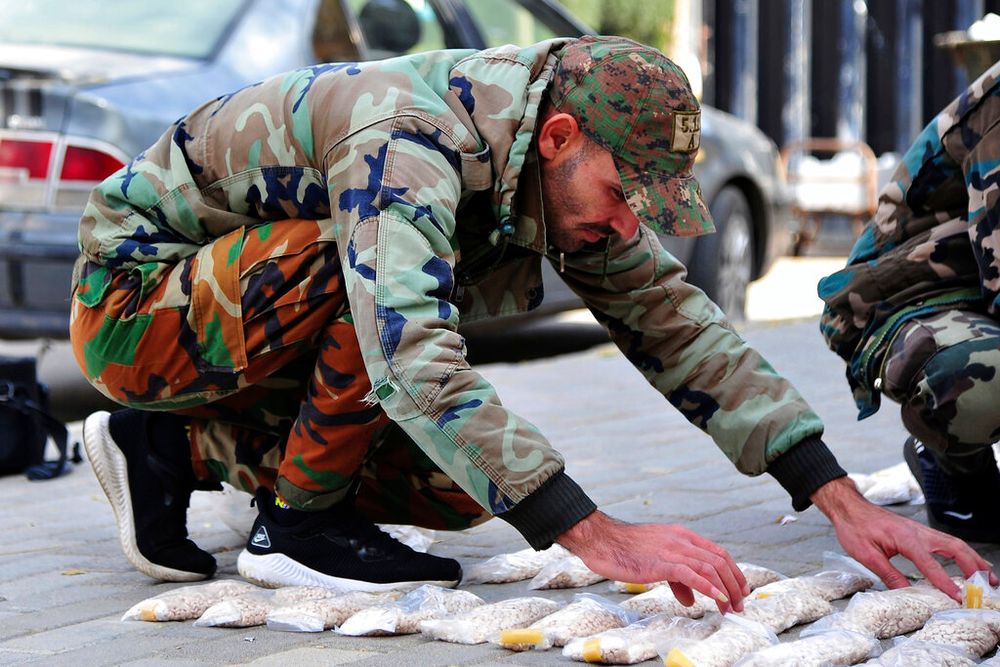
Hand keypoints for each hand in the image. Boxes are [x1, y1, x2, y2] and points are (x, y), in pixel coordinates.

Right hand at [557, 510, 748, 612]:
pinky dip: (709, 587)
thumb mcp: (656, 562)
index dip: (733, 572)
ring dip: (725, 590)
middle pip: (719, 560)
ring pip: (710, 567)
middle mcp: (681, 540)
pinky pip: (692, 575)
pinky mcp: (661, 563)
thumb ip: (677, 578)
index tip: (740, 590)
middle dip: (734, 583)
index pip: (717, 552)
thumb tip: (690, 599)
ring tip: (730, 607)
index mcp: (682, 536)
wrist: (602, 541)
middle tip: (740, 604)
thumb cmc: (625, 550)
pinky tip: (718, 599)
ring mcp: (672, 550)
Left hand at [811, 477, 998, 600]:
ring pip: (954, 543)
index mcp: (905, 538)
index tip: (957, 597)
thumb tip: (905, 593)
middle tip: (987, 585)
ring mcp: (920, 530)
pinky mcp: (919, 532)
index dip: (945, 582)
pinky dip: (962, 552)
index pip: (930, 564)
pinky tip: (968, 562)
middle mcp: (918, 532)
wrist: (849, 507)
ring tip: (987, 576)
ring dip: (972, 559)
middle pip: (954, 547)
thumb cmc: (855, 528)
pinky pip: (946, 541)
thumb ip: (888, 573)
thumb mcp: (866, 554)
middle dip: (973, 566)